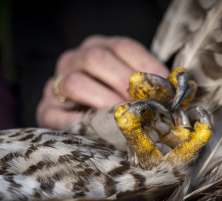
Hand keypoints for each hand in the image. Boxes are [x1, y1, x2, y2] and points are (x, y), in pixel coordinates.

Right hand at [36, 35, 168, 128]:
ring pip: (75, 83)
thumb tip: (174, 95)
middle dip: (124, 83)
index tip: (166, 89)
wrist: (79, 122)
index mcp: (100, 48)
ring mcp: (56, 83)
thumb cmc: (115, 103)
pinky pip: (58, 115)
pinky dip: (81, 124)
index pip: (123, 47)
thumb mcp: (132, 87)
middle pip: (96, 58)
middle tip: (144, 105)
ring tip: (125, 119)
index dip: (147, 66)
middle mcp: (75, 59)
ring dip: (104, 103)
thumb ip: (148, 87)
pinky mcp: (46, 110)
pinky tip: (101, 132)